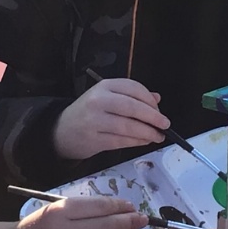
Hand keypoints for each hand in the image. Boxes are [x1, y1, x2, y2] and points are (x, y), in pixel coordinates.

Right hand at [0, 197, 145, 228]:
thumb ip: (86, 209)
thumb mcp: (56, 209)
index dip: (120, 207)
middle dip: (129, 222)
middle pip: (109, 227)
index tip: (130, 206)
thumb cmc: (38, 227)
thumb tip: (122, 211)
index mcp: (60, 214)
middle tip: (141, 218)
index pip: (100, 208)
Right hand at [53, 78, 168, 159]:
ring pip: (128, 126)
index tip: (159, 109)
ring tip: (157, 136)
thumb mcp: (107, 98)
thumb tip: (156, 98)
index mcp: (104, 86)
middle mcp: (98, 100)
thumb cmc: (89, 113)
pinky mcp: (94, 139)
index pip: (133, 88)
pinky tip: (144, 141)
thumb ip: (131, 96)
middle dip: (153, 117)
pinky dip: (136, 142)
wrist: (62, 130)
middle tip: (165, 124)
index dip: (150, 100)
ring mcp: (94, 120)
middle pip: (132, 107)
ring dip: (147, 133)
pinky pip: (121, 141)